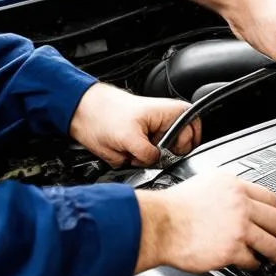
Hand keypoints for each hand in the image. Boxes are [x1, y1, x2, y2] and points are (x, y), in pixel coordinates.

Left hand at [69, 82, 201, 165]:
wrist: (83, 112)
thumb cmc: (104, 114)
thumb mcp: (128, 138)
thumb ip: (148, 154)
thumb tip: (155, 163)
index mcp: (172, 113)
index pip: (192, 136)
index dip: (180, 148)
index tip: (167, 150)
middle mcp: (167, 123)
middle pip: (181, 150)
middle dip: (164, 156)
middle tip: (149, 151)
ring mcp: (156, 134)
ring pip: (163, 158)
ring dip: (148, 160)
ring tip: (135, 151)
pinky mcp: (144, 144)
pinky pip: (148, 161)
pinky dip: (138, 161)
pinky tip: (128, 153)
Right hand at [135, 170, 275, 273]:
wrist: (157, 224)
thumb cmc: (172, 209)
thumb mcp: (204, 185)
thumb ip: (227, 194)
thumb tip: (240, 204)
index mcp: (234, 186)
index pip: (271, 199)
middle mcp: (240, 204)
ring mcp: (239, 226)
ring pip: (273, 244)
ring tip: (275, 259)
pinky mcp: (232, 248)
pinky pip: (253, 260)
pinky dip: (254, 265)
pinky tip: (251, 265)